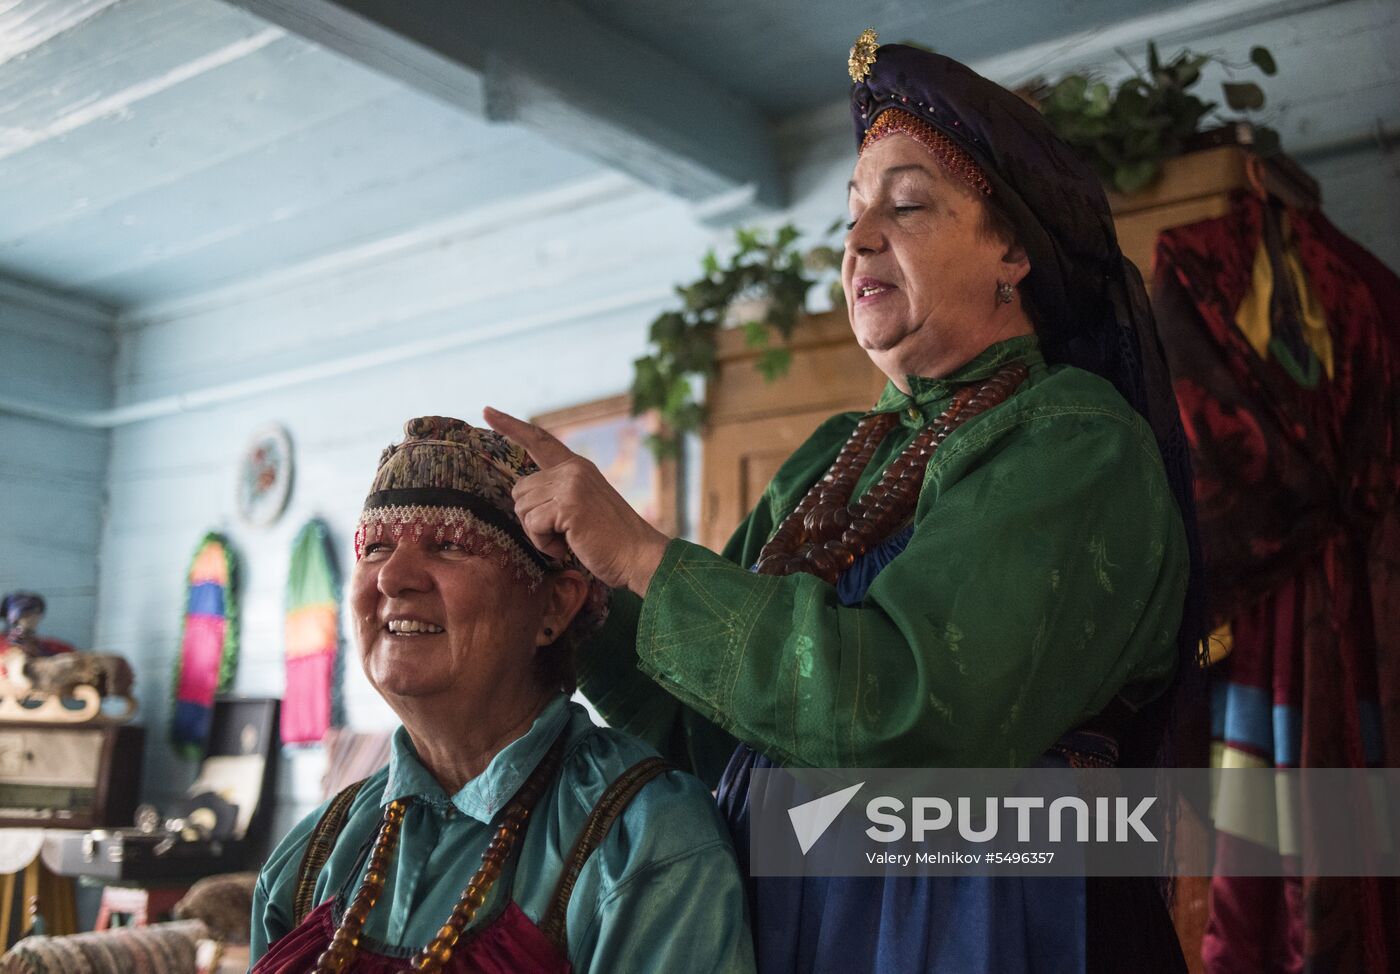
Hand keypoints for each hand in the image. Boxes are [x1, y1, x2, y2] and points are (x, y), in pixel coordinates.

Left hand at [483, 407, 670, 595]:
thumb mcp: (583, 507)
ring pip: (523, 509)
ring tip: (570, 539)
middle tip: (563, 534)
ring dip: (539, 534)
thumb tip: (522, 496)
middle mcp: (573, 469)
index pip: (540, 440)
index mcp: (578, 467)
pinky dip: (545, 544)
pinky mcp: (569, 504)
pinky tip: (569, 546)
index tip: (487, 411)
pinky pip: (533, 525)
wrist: (639, 556)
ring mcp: (571, 484)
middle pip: (520, 491)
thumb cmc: (610, 542)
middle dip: (533, 520)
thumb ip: (558, 493)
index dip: (511, 426)